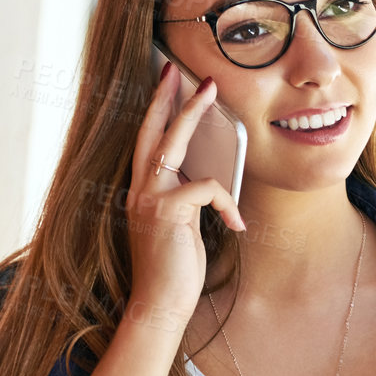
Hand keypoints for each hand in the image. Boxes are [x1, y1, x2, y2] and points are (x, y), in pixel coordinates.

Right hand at [125, 62, 247, 323]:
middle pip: (152, 130)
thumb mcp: (180, 226)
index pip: (147, 141)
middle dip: (166, 96)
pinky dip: (226, 203)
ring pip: (173, 144)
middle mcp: (139, 189)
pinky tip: (236, 226)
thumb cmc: (174, 269)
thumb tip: (202, 181)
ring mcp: (149, 198)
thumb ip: (184, 199)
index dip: (156, 110)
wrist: (160, 306)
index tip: (168, 81)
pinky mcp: (166, 211)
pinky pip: (206, 187)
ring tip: (214, 95)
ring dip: (194, 116)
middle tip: (181, 70)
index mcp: (142, 191)